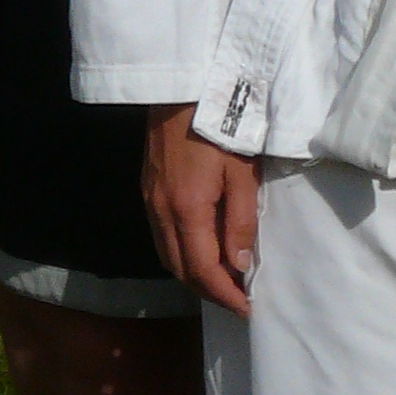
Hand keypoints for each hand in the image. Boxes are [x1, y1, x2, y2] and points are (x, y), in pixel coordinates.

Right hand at [142, 103, 258, 317]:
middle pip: (181, 270)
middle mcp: (161, 212)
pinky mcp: (148, 189)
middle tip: (239, 299)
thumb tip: (240, 265)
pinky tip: (200, 249)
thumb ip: (242, 221)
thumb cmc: (221, 124)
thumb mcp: (242, 172)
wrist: (181, 86)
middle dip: (209, 291)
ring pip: (167, 256)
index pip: (204, 270)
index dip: (226, 295)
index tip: (248, 308)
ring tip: (223, 280)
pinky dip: (181, 254)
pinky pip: (161, 237)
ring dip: (193, 275)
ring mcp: (150, 201)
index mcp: (187, 210)